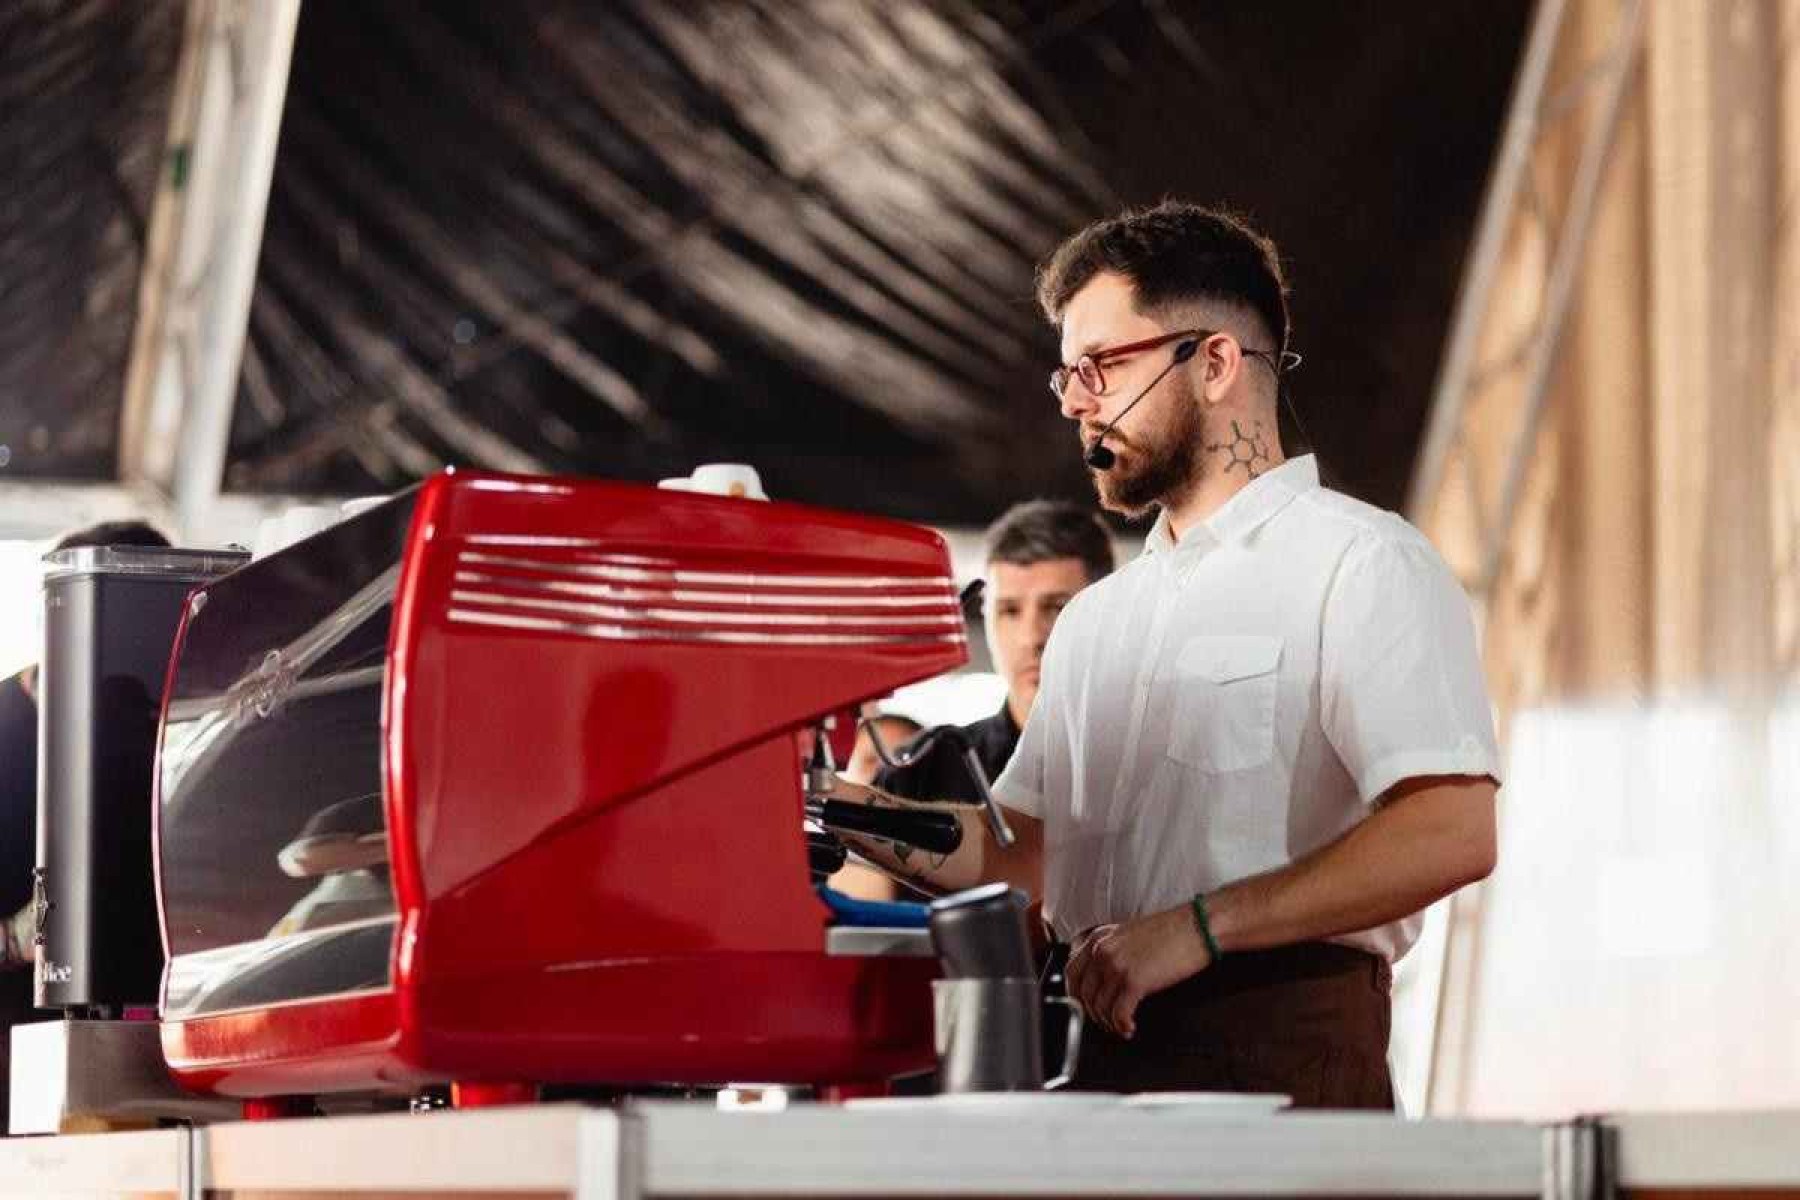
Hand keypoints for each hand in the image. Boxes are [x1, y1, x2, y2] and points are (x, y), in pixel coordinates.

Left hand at [1064, 905, 1211, 1038]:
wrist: (1197, 926)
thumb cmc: (1171, 930)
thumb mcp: (1129, 933)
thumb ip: (1111, 949)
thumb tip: (1103, 975)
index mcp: (1099, 938)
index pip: (1071, 972)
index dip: (1074, 995)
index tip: (1084, 1005)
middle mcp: (1103, 951)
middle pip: (1083, 993)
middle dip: (1092, 1013)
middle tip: (1104, 1021)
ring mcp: (1117, 966)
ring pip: (1100, 1007)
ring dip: (1109, 1023)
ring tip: (1120, 1026)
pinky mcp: (1134, 981)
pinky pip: (1119, 1014)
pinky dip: (1122, 1026)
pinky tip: (1129, 1028)